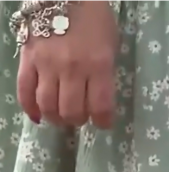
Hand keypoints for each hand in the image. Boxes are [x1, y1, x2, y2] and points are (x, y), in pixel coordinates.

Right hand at [17, 2, 117, 127]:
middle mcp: (72, 69)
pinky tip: (38, 116)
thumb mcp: (110, 45)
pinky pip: (24, 90)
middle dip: (78, 120)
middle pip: (72, 111)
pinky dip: (30, 108)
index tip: (103, 123)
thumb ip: (104, 73)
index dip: (103, 122)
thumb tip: (98, 99)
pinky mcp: (27, 59)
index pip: (100, 107)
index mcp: (99, 65)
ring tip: (61, 117)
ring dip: (56, 117)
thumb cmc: (94, 18)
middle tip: (80, 117)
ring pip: (48, 105)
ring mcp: (47, 64)